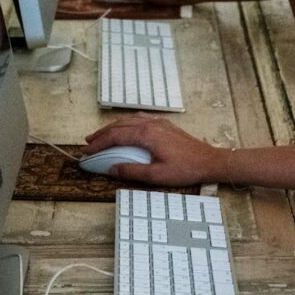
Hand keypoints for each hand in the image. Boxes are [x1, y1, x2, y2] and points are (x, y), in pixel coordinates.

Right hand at [83, 113, 225, 184]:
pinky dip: (125, 123)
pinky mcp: (164, 125)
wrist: (209, 161)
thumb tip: (111, 168)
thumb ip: (131, 171)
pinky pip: (139, 119)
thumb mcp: (156, 175)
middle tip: (87, 144)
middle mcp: (150, 124)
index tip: (86, 152)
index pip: (115, 137)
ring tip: (100, 136)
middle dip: (101, 135)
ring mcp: (158, 122)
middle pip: (118, 126)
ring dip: (112, 128)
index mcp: (146, 135)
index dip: (98, 145)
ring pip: (128, 120)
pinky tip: (124, 128)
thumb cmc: (185, 169)